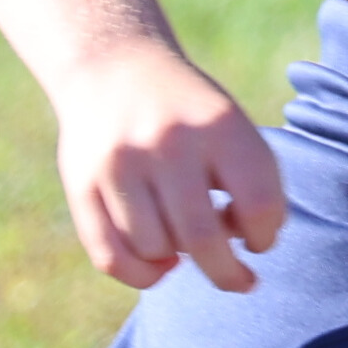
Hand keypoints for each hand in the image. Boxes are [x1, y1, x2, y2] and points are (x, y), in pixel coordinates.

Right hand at [52, 47, 285, 291]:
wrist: (114, 66)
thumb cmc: (190, 114)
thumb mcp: (231, 127)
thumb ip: (252, 182)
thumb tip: (245, 245)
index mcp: (218, 124)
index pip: (259, 203)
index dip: (266, 236)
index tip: (260, 240)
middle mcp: (167, 141)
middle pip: (203, 238)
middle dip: (228, 274)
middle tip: (240, 280)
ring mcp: (120, 162)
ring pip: (156, 250)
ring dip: (179, 261)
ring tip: (186, 240)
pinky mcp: (81, 183)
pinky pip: (111, 256)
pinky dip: (141, 274)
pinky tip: (160, 266)